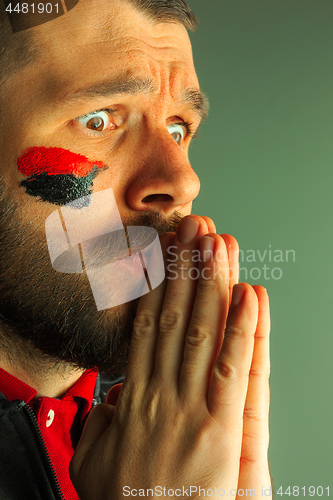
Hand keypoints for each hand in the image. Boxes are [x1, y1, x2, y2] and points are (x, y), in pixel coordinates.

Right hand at [69, 215, 270, 498]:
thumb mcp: (94, 461)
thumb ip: (100, 422)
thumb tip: (110, 396)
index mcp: (134, 398)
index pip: (146, 327)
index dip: (158, 287)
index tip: (165, 256)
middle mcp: (161, 392)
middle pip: (174, 318)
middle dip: (185, 270)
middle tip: (194, 228)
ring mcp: (191, 406)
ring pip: (202, 332)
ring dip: (212, 284)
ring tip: (219, 244)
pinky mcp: (222, 426)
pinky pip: (234, 368)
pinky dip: (243, 329)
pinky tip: (249, 294)